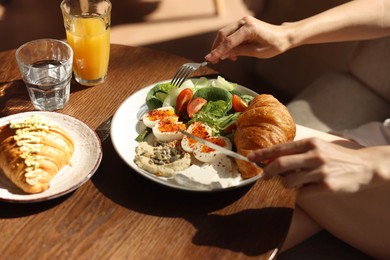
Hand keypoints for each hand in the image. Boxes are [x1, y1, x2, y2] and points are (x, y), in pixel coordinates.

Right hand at [205, 16, 289, 63]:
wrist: (283, 36)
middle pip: (223, 34)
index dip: (218, 51)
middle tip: (213, 60)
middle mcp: (244, 22)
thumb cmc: (273, 45)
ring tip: (224, 58)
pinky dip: (228, 43)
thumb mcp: (256, 52)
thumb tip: (224, 55)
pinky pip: (230, 33)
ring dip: (221, 46)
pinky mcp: (243, 24)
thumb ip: (239, 52)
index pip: (229, 41)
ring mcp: (243, 21)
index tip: (209, 59)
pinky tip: (232, 53)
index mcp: (249, 29)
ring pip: (225, 33)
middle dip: (216, 47)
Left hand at [247, 138, 388, 195]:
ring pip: (289, 181)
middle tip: (263, 176)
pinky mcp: (326, 186)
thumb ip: (298, 152)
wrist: (365, 167)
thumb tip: (273, 160)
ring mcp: (320, 171)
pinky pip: (302, 193)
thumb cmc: (336, 157)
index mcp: (310, 143)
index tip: (250, 158)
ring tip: (295, 182)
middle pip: (280, 164)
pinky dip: (299, 193)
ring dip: (286, 184)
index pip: (280, 149)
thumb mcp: (318, 148)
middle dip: (267, 172)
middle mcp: (314, 155)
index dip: (262, 154)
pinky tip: (307, 189)